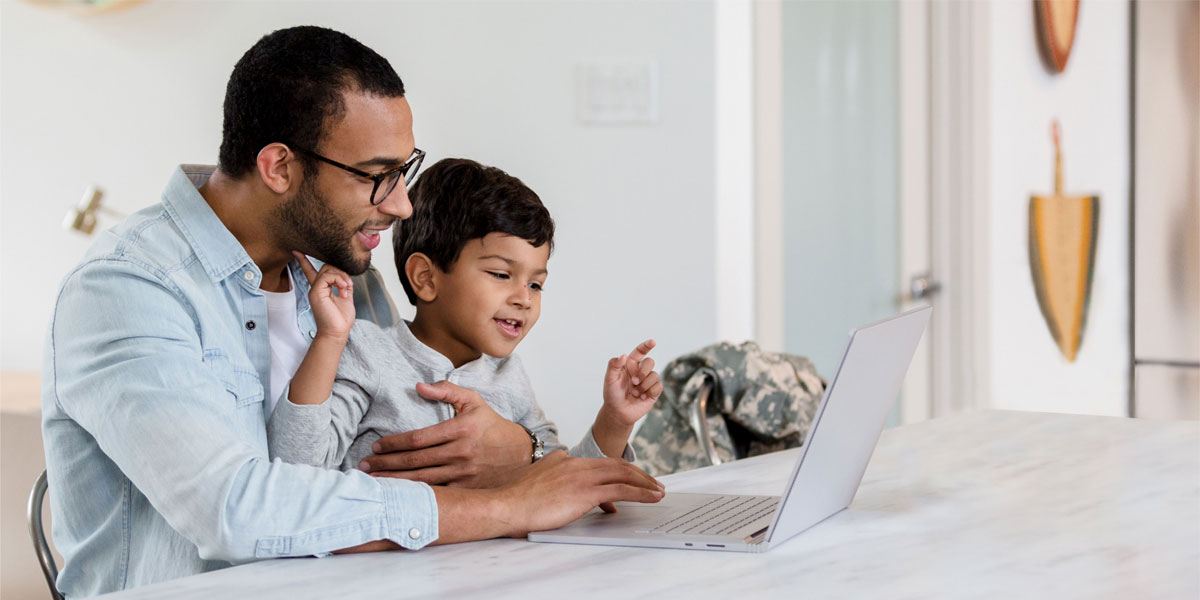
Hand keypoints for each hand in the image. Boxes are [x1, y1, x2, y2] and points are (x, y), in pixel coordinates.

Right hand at [294, 251, 354, 341]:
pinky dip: (339, 280)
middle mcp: (316, 288)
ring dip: (342, 277)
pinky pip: (327, 276)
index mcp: (322, 289)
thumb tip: (346, 276)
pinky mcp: (316, 292)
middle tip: (348, 285)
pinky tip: (343, 289)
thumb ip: (345, 284)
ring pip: (327, 269)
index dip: (305, 261)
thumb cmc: (341, 319)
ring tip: (346, 289)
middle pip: (326, 267)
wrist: (337, 332)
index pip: (311, 271)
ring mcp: (315, 290)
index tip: (298, 251)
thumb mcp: (346, 297)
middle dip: (341, 272)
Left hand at [359, 381, 531, 487]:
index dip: (395, 443)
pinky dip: (417, 495)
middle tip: (365, 465)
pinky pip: (438, 494)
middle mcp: (461, 452)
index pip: (419, 438)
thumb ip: (447, 390)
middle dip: (386, 464)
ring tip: (373, 482)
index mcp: (460, 429)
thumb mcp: (474, 401)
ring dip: (395, 482)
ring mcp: (464, 474)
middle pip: (415, 461)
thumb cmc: (492, 425)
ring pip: (422, 480)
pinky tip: (400, 496)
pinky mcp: (468, 489)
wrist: (520, 453)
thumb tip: (419, 387)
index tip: (377, 445)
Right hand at [492, 451, 664, 536]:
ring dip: (645, 483)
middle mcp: (576, 464)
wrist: (507, 505)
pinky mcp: (585, 492)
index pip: (599, 463)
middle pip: (616, 464)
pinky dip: (641, 493)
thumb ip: (555, 479)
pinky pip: (621, 490)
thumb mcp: (539, 481)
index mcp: (565, 460)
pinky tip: (652, 497)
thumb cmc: (517, 500)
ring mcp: (582, 477)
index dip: (619, 471)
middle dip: (639, 474)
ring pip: (623, 474)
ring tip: (659, 491)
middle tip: (654, 483)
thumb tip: (566, 486)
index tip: (631, 479)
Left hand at [601, 339, 662, 426]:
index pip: (640, 351)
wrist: (618, 412)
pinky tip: (642, 397)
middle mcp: (640, 370)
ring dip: (644, 385)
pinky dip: (650, 392)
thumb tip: (624, 355)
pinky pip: (658, 386)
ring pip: (655, 375)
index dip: (647, 346)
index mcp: (630, 364)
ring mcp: (648, 381)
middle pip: (650, 362)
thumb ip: (613, 365)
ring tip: (635, 393)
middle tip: (634, 382)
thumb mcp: (609, 379)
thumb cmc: (612, 394)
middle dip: (643, 372)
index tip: (653, 342)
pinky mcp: (654, 391)